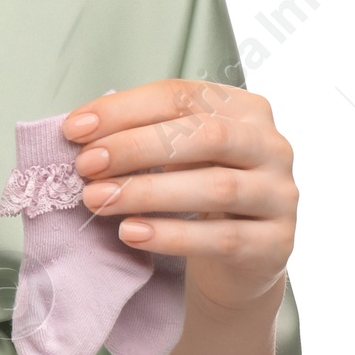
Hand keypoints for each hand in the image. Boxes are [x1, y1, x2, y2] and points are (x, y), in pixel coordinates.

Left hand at [61, 79, 295, 319]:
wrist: (241, 257)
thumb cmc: (198, 192)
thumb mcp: (177, 155)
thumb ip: (141, 135)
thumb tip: (80, 130)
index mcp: (244, 109)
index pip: (181, 97)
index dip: (124, 110)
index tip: (74, 130)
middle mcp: (271, 146)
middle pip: (205, 136)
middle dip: (137, 147)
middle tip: (86, 165)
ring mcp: (280, 194)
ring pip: (216, 187)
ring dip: (148, 192)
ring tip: (98, 200)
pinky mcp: (276, 243)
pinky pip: (222, 238)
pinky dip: (172, 235)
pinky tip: (131, 233)